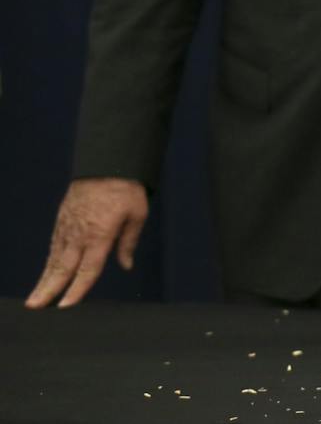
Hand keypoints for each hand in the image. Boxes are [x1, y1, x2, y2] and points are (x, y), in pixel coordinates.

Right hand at [26, 177, 148, 307]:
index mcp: (100, 235)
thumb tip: (126, 264)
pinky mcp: (62, 220)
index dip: (77, 289)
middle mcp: (80, 234)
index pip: (88, 269)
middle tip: (35, 308)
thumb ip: (129, 241)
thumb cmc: (126, 188)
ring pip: (54, 259)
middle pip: (63, 268)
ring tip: (34, 300)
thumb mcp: (137, 213)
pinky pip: (54, 246)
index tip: (66, 306)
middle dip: (49, 290)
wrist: (108, 162)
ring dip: (44, 280)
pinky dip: (49, 262)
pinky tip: (46, 274)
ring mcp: (68, 227)